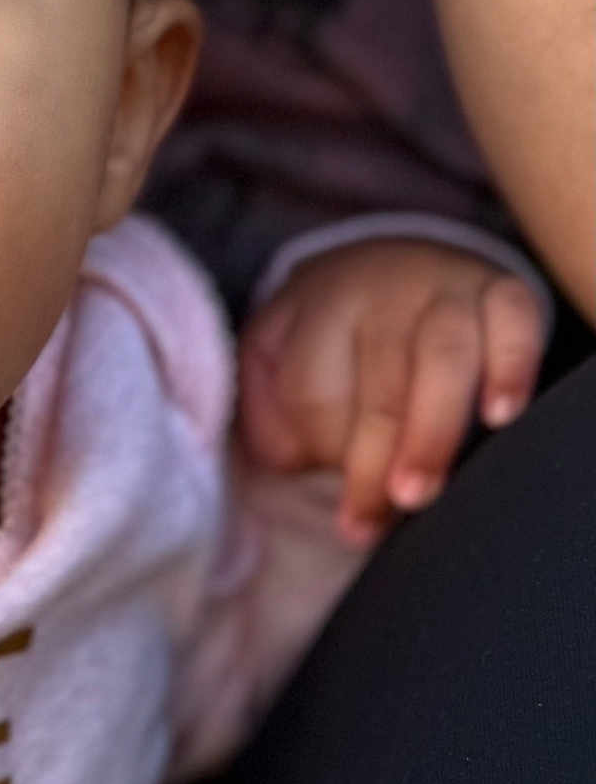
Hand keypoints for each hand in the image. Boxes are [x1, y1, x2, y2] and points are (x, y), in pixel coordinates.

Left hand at [239, 237, 545, 543]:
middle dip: (375, 459)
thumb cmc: (328, 337)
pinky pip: (514, 324)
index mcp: (313, 311)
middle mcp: (378, 293)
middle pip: (378, 383)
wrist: (386, 265)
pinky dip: (511, 368)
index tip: (344, 513)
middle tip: (374, 517)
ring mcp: (443, 289)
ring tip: (419, 493)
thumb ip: (269, 414)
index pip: (312, 390)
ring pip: (442, 359)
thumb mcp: (273, 358)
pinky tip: (499, 415)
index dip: (324, 451)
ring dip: (430, 433)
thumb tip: (291, 466)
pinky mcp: (501, 291)